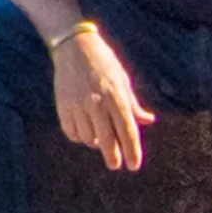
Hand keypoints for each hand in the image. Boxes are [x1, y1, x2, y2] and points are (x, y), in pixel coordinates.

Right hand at [49, 28, 154, 171]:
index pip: (127, 130)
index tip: (133, 165)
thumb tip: (148, 120)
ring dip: (95, 143)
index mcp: (116, 96)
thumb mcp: (123, 79)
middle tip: (115, 165)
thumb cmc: (103, 62)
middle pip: (107, 140)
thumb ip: (134, 104)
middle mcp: (97, 103)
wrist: (74, 46)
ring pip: (88, 138)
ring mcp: (78, 105)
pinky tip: (84, 132)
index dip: (132, 150)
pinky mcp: (63, 105)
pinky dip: (78, 136)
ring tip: (98, 140)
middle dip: (113, 157)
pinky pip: (71, 132)